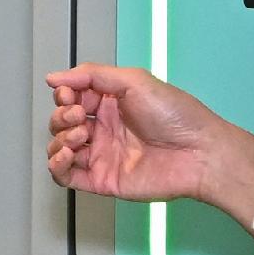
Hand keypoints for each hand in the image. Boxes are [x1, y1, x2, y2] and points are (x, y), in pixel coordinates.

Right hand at [45, 65, 253, 225]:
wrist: (199, 153)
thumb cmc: (178, 116)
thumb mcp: (134, 80)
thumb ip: (91, 75)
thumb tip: (54, 77)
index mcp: (111, 103)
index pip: (71, 97)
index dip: (64, 96)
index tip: (69, 95)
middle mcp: (104, 128)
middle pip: (62, 122)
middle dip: (62, 117)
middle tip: (79, 117)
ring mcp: (102, 155)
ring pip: (59, 147)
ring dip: (59, 139)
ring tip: (80, 136)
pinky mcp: (102, 180)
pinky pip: (66, 176)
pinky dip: (56, 165)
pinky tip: (65, 155)